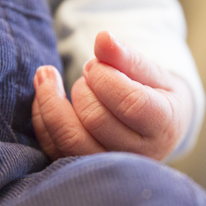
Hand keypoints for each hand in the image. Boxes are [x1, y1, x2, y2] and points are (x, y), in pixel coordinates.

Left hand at [32, 31, 192, 160]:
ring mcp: (109, 166)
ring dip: (52, 102)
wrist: (156, 128)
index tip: (96, 64)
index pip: (131, 104)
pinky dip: (41, 117)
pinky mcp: (82, 168)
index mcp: (164, 126)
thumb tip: (103, 37)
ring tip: (48, 75)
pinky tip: (43, 93)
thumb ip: (127, 57)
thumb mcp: (152, 72)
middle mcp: (139, 154)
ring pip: (70, 140)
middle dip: (83, 88)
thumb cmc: (156, 94)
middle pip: (96, 121)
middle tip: (87, 72)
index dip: (106, 78)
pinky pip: (52, 147)